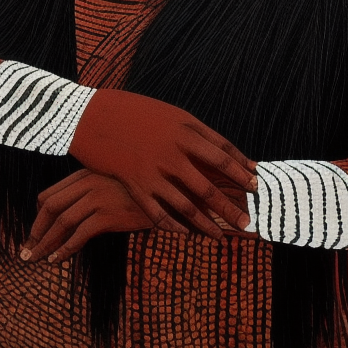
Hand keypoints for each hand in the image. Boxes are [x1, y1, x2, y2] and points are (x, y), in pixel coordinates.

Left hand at [20, 169, 151, 263]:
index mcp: (85, 173)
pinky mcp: (108, 214)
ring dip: (45, 243)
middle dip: (35, 231)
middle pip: (50, 206)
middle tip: (27, 250)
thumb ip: (91, 191)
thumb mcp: (112, 183)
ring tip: (37, 258)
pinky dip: (64, 248)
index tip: (34, 232)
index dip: (37, 216)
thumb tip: (69, 214)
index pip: (49, 194)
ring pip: (61, 221)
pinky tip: (57, 259)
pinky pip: (79, 234)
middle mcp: (88, 181)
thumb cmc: (141, 190)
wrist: (170, 191)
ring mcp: (98, 196)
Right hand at [69, 89, 256, 239]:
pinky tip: (187, 235)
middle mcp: (173, 151)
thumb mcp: (167, 114)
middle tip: (248, 221)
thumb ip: (192, 132)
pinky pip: (160, 213)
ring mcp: (154, 170)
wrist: (92, 114)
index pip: (222, 153)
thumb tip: (216, 150)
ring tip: (222, 237)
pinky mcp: (135, 185)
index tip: (255, 183)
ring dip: (208, 224)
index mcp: (185, 128)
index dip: (241, 169)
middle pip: (210, 184)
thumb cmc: (133, 111)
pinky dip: (176, 226)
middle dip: (231, 205)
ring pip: (188, 205)